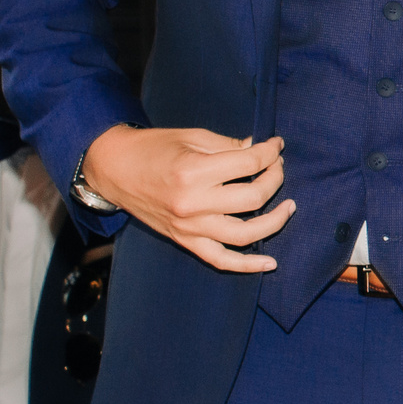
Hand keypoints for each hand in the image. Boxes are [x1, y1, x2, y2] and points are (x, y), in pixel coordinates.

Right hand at [81, 126, 294, 272]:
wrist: (114, 169)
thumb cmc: (153, 148)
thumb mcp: (192, 137)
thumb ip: (228, 146)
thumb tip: (259, 151)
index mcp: (194, 171)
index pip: (249, 164)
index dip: (270, 153)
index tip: (276, 146)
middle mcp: (193, 203)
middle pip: (253, 198)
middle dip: (275, 180)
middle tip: (277, 168)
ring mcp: (189, 227)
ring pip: (244, 234)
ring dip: (274, 221)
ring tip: (288, 207)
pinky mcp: (184, 241)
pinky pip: (221, 260)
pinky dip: (247, 266)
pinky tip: (270, 263)